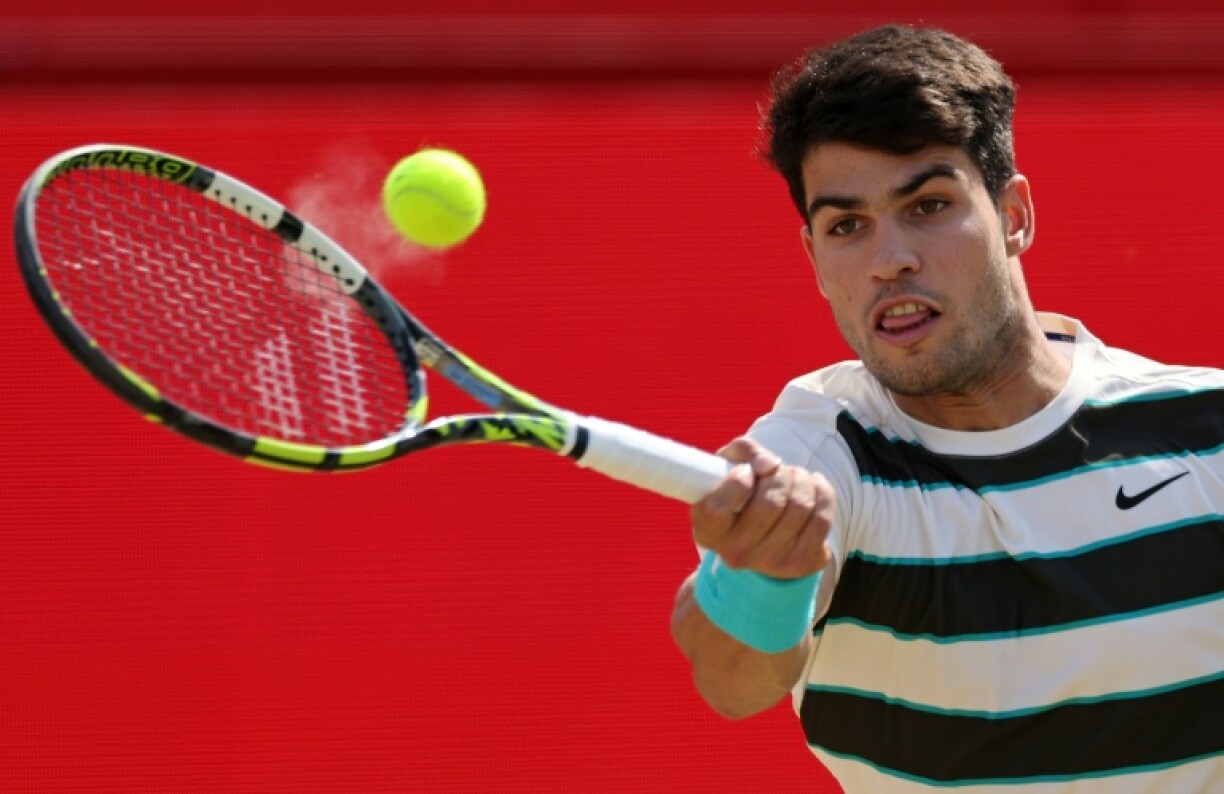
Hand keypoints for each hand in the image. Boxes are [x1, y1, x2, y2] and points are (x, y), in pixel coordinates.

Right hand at [691, 437, 834, 579]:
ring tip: (793, 478)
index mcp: (708, 531)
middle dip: (779, 474)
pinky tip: (811, 488)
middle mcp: (736, 554)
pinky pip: (822, 518)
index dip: (738, 480)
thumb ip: (744, 451)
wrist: (761, 534)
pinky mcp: (802, 563)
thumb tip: (770, 464)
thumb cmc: (740, 492)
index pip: (718, 507)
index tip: (745, 471)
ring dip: (800, 479)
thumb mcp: (729, 465)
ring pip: (801, 506)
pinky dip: (822, 492)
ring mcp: (770, 563)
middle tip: (776, 471)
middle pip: (771, 503)